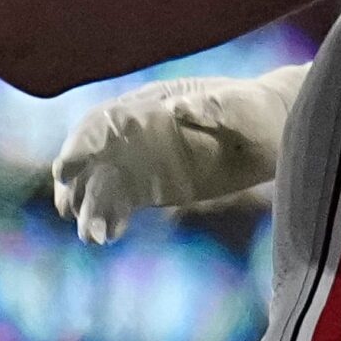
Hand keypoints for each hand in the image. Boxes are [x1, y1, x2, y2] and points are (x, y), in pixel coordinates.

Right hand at [51, 66, 305, 242]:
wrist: (273, 133)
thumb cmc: (256, 109)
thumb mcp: (240, 105)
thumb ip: (213, 107)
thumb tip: (177, 108)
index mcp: (150, 104)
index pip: (103, 121)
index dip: (81, 143)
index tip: (67, 168)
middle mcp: (137, 133)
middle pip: (93, 157)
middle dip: (78, 184)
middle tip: (71, 211)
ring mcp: (142, 161)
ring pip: (101, 184)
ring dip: (88, 207)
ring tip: (90, 234)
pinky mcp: (152, 187)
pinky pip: (121, 203)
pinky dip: (109, 218)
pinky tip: (106, 236)